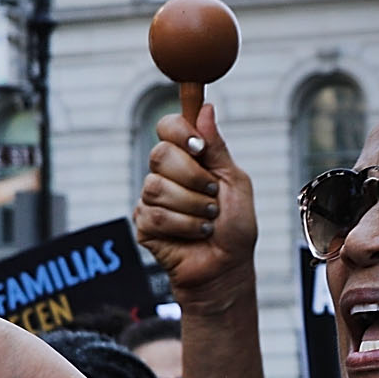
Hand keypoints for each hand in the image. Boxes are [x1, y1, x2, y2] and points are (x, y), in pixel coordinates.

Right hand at [133, 99, 258, 309]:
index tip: (199, 147)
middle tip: (212, 196)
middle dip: (194, 178)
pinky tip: (194, 234)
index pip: (167, 127)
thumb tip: (206, 108)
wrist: (227, 268)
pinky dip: (183, 226)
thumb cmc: (235, 227)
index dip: (179, 131)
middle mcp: (166, 174)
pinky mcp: (143, 224)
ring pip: (157, 187)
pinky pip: (155, 215)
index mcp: (188, 158)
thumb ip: (217, 147)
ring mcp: (151, 199)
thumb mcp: (235, 182)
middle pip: (160, 154)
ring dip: (193, 207)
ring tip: (207, 220)